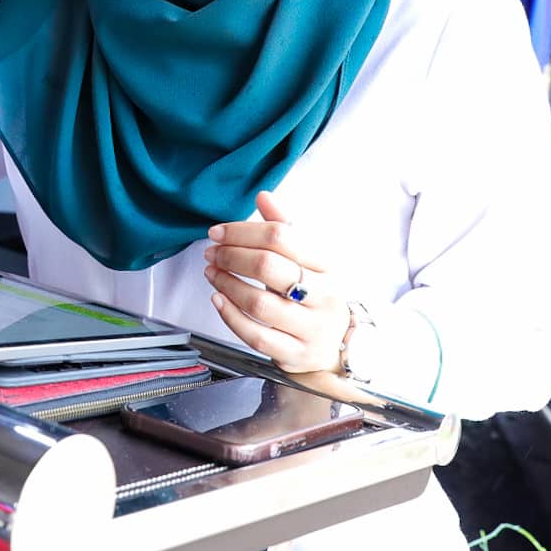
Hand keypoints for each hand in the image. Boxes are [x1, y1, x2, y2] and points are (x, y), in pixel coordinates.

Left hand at [203, 191, 350, 373]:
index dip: (242, 231)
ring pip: (259, 303)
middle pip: (267, 267)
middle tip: (211, 253)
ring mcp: (310, 329)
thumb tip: (263, 196)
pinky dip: (230, 316)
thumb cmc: (316, 295)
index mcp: (326, 266)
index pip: (281, 237)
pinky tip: (218, 299)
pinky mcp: (295, 354)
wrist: (338, 344)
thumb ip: (285, 227)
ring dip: (226, 284)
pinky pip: (256, 336)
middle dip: (231, 256)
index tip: (218, 232)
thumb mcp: (308, 259)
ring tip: (211, 272)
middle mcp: (322, 297)